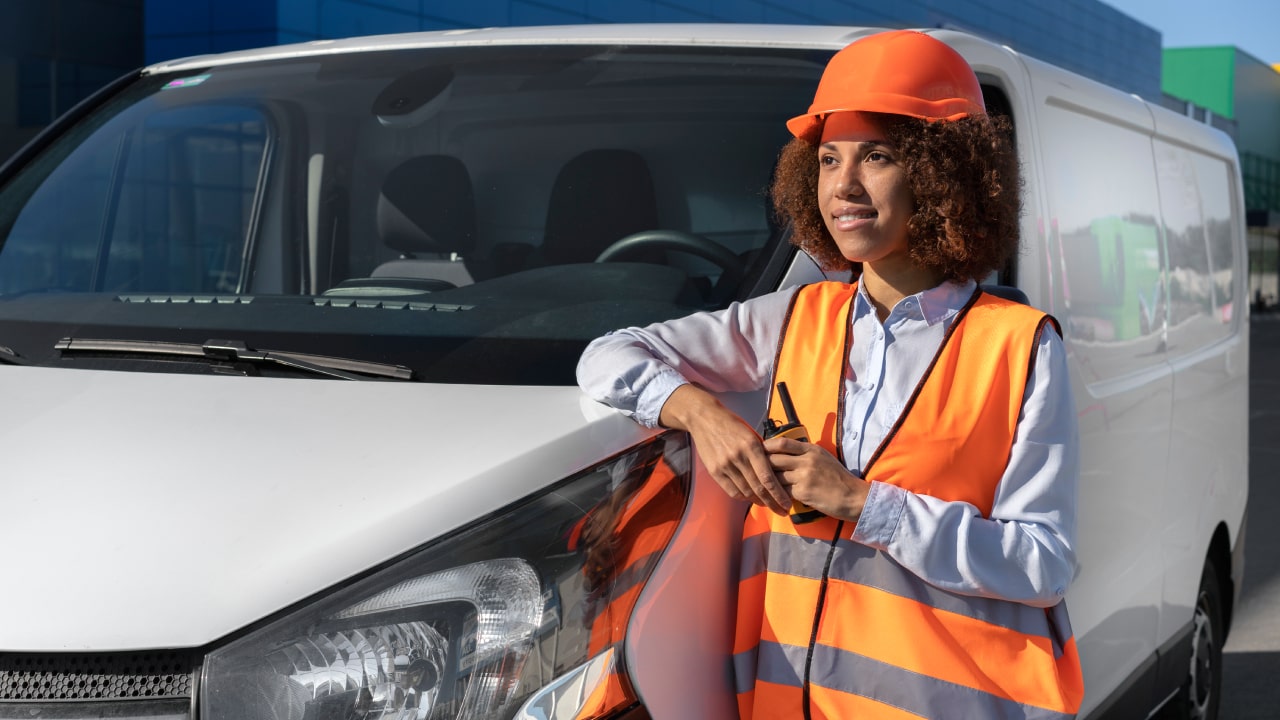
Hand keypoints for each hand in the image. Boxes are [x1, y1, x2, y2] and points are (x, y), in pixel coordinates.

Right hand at [659, 385, 790, 513]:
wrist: (704, 418)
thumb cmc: (731, 424)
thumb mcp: (750, 433)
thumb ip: (762, 451)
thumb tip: (775, 469)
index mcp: (751, 446)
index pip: (768, 478)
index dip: (778, 494)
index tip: (787, 504)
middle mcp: (738, 457)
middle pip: (758, 488)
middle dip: (772, 503)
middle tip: (782, 511)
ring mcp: (725, 465)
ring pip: (745, 491)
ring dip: (758, 501)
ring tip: (768, 505)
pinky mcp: (714, 470)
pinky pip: (732, 490)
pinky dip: (743, 496)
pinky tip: (751, 497)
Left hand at [765, 436, 868, 522]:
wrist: (853, 497)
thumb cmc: (838, 478)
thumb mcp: (824, 458)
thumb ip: (806, 454)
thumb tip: (785, 454)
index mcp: (811, 449)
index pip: (782, 443)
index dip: (767, 446)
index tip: (760, 451)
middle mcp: (806, 460)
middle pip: (774, 459)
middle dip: (761, 465)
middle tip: (753, 469)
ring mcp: (804, 476)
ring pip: (775, 476)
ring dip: (766, 481)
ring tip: (758, 484)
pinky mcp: (803, 492)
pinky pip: (782, 491)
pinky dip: (775, 494)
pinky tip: (771, 497)